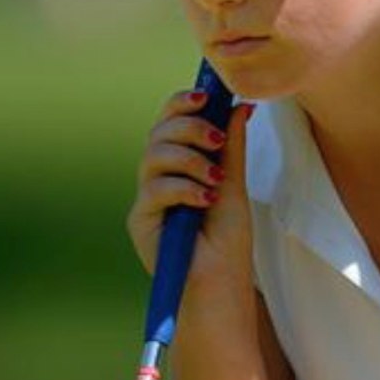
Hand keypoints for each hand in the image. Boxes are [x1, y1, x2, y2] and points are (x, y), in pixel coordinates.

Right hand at [127, 90, 254, 291]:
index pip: (170, 121)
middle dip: (189, 128)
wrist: (221, 284)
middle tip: (217, 139)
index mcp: (180, 164)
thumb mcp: (234, 185)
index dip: (182, 103)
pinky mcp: (140, 220)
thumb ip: (232, 147)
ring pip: (153, 156)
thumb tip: (240, 106)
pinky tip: (206, 200)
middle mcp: (159, 177)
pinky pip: (154, 189)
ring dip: (190, 160)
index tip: (206, 95)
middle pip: (158, 133)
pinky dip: (184, 188)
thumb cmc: (227, 240)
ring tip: (216, 180)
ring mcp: (147, 198)